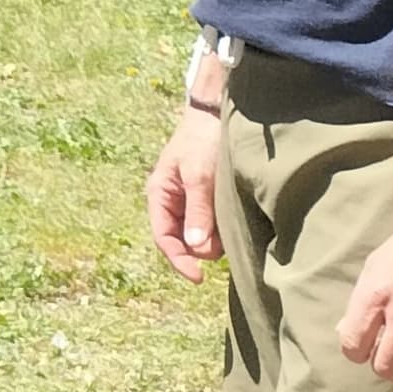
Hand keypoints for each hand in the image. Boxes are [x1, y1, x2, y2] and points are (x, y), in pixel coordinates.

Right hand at [147, 107, 224, 282]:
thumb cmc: (203, 141)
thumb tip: (196, 249)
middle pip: (180, 240)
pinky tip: (233, 216)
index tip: (199, 277)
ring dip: (214, 237)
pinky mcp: (204, 198)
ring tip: (231, 221)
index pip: (163, 238)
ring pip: (197, 234)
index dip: (179, 261)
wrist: (216, 114)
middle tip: (226, 242)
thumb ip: (198, 211)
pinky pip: (209, 223)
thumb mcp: (200, 176)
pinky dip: (220, 227)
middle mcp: (170, 201)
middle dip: (200, 248)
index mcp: (159, 194)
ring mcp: (187, 200)